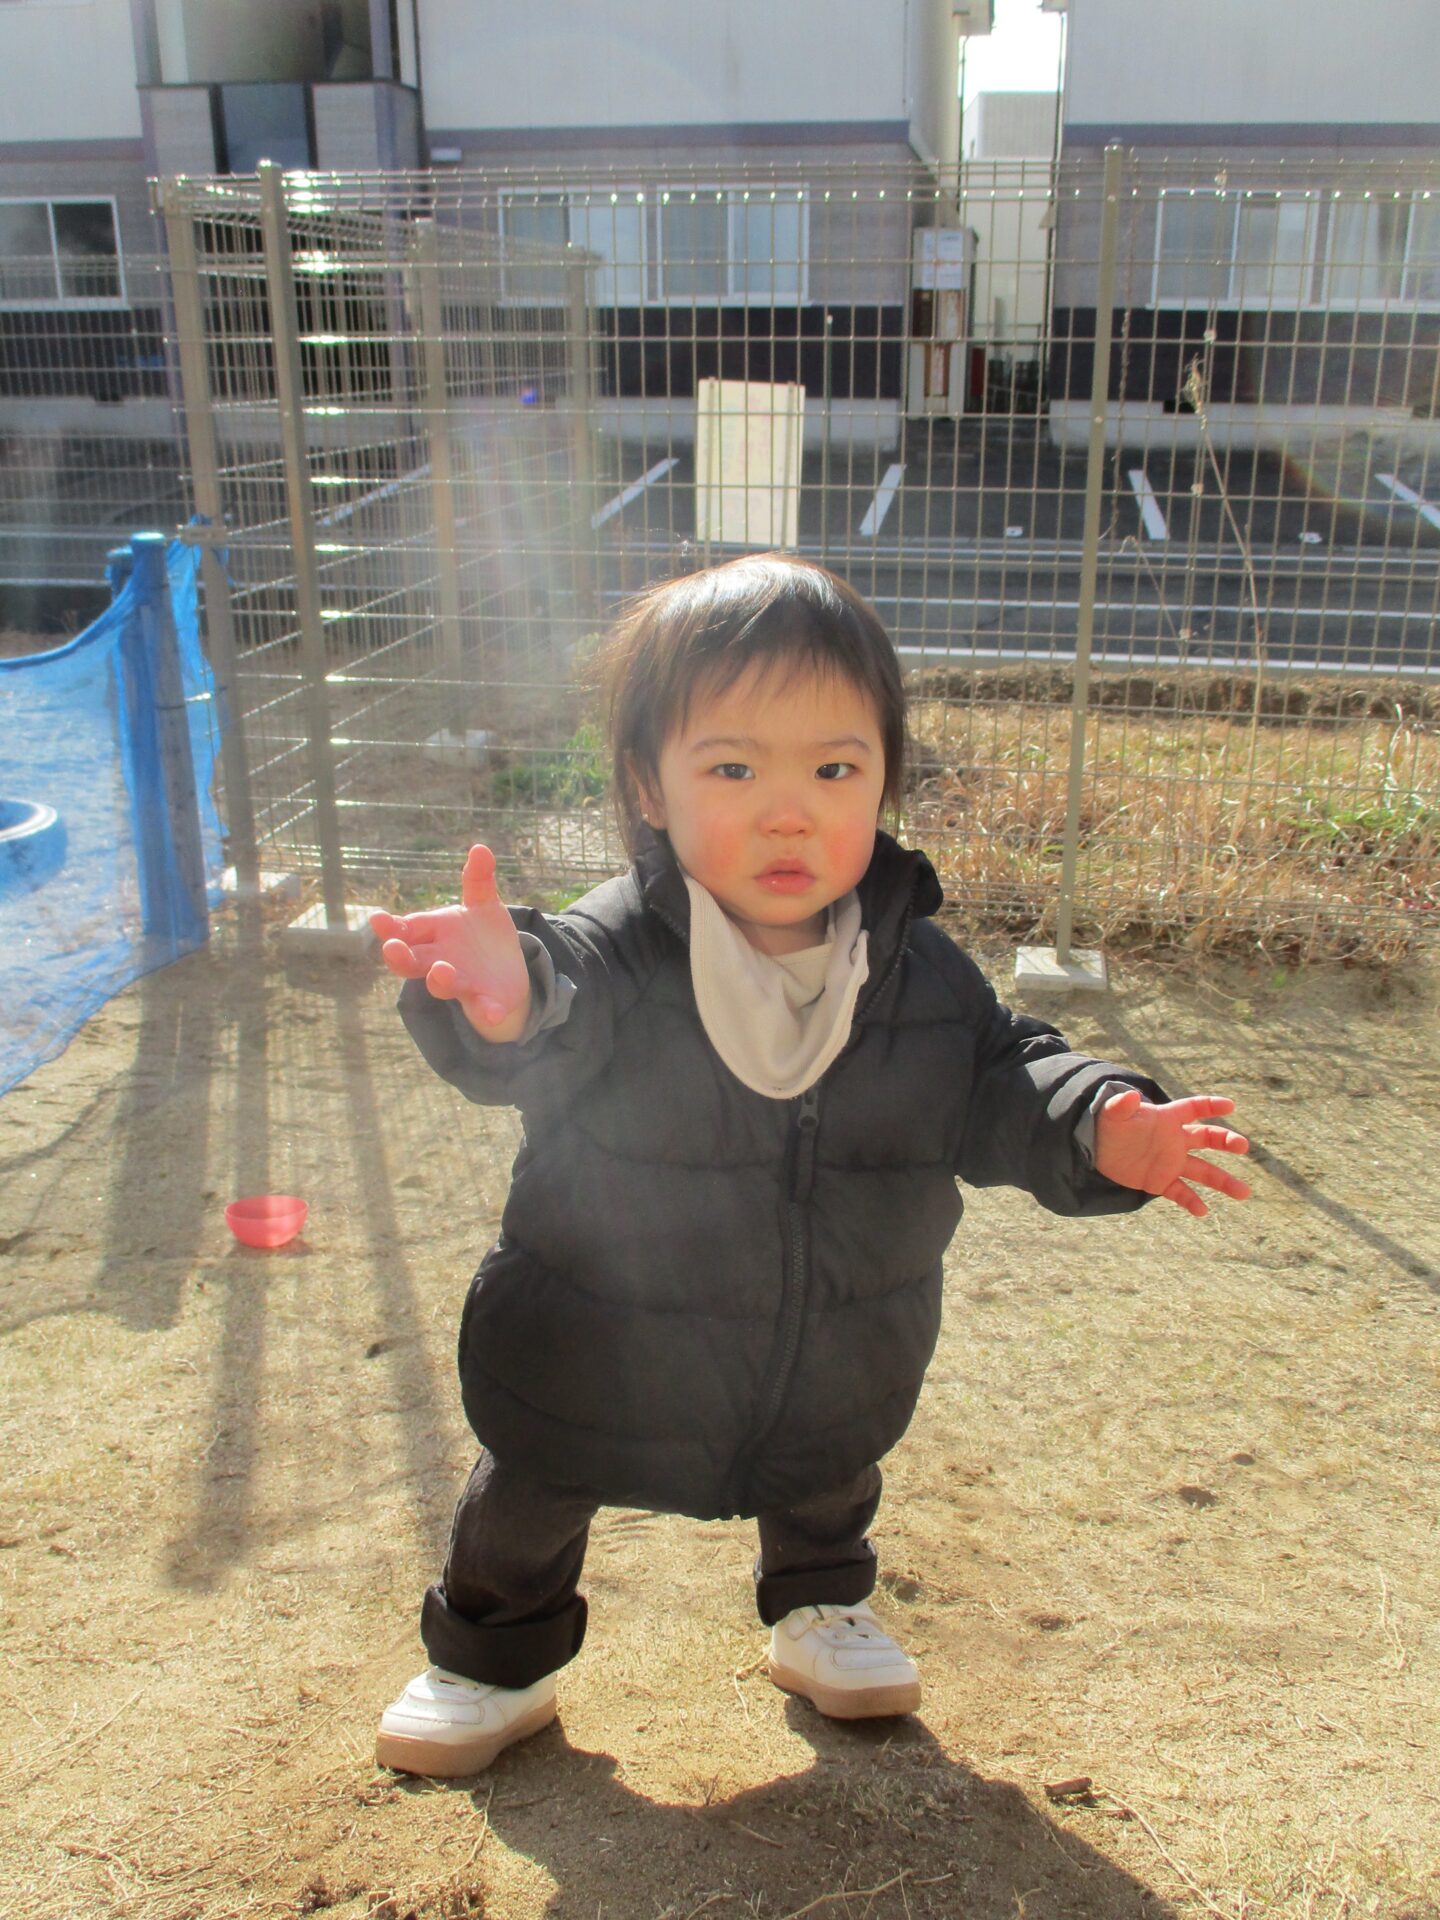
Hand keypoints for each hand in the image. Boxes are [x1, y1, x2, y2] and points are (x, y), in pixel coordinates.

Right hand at [370, 845, 531, 1039]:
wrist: (506, 975)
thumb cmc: (482, 938)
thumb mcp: (482, 906)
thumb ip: (477, 880)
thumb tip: (480, 848)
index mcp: (433, 934)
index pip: (407, 930)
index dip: (392, 927)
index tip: (378, 919)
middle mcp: (438, 960)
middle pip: (412, 961)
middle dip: (399, 956)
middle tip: (391, 949)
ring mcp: (460, 983)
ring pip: (441, 984)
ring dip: (439, 980)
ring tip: (441, 973)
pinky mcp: (484, 1002)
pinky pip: (483, 1009)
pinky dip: (486, 1011)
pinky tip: (492, 1012)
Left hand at [1094, 1087, 1249, 1217]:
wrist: (1096, 1147)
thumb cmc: (1107, 1124)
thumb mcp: (1111, 1112)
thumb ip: (1122, 1105)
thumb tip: (1130, 1095)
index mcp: (1167, 1118)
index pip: (1193, 1108)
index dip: (1210, 1106)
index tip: (1229, 1105)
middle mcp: (1175, 1140)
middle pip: (1207, 1138)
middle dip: (1226, 1141)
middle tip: (1242, 1146)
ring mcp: (1170, 1162)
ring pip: (1203, 1171)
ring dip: (1223, 1181)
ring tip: (1244, 1193)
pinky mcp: (1160, 1181)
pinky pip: (1181, 1192)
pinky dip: (1191, 1201)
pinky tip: (1202, 1211)